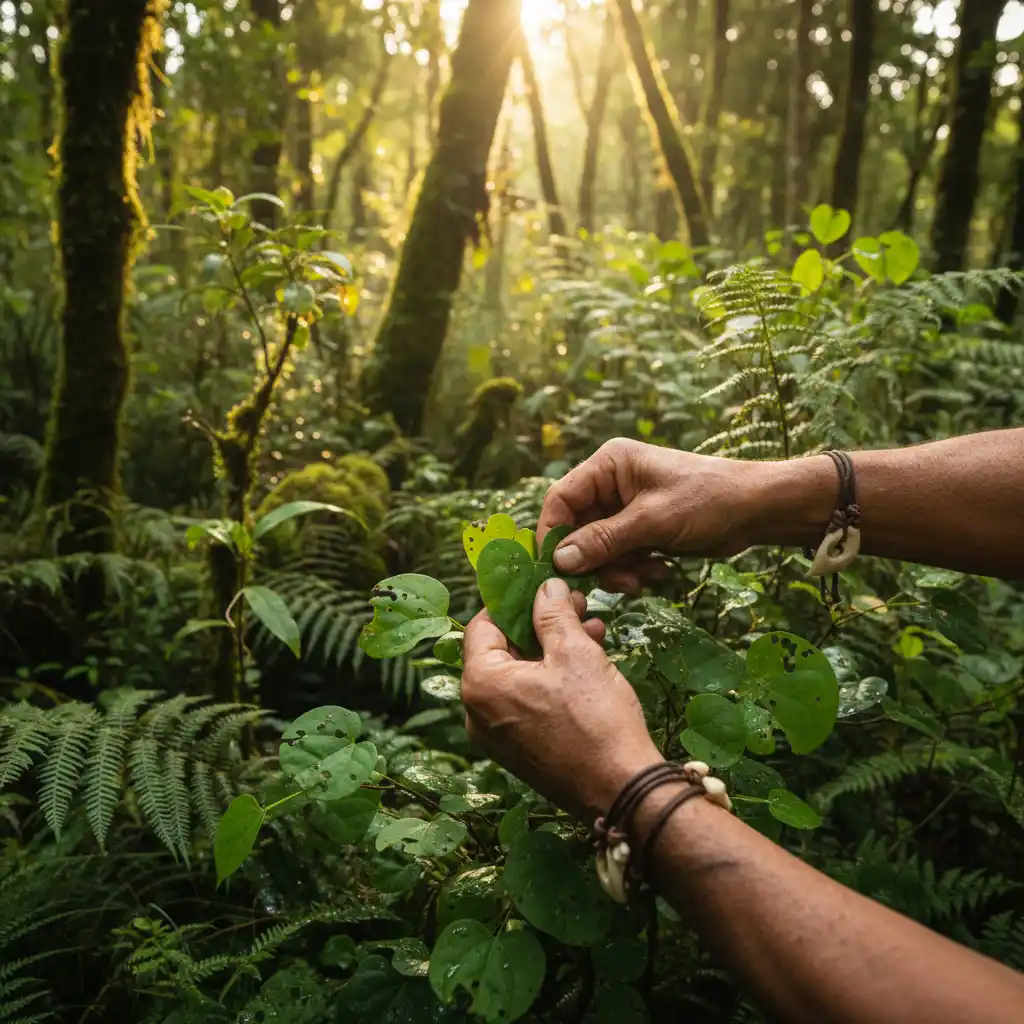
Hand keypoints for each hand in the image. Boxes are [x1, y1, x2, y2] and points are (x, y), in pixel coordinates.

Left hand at [461, 577, 660, 822]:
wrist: (621, 790)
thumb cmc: (595, 720)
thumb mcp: (575, 653)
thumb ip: (553, 613)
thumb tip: (545, 586)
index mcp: (480, 684)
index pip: (482, 626)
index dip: (513, 600)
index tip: (540, 585)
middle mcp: (477, 713)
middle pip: (501, 650)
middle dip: (540, 624)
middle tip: (574, 604)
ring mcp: (496, 736)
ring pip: (519, 676)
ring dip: (551, 650)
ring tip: (591, 630)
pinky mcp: (518, 751)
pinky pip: (526, 702)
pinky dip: (550, 679)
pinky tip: (588, 663)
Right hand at [538, 438, 765, 590]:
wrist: (757, 510)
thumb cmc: (708, 500)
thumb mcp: (653, 521)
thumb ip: (604, 540)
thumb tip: (559, 560)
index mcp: (608, 465)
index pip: (561, 499)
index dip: (554, 534)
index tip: (557, 568)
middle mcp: (611, 483)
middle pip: (578, 529)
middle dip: (595, 559)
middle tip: (618, 582)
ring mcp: (626, 507)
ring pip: (597, 548)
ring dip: (616, 569)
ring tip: (644, 577)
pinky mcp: (641, 529)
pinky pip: (619, 554)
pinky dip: (633, 569)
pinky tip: (658, 571)